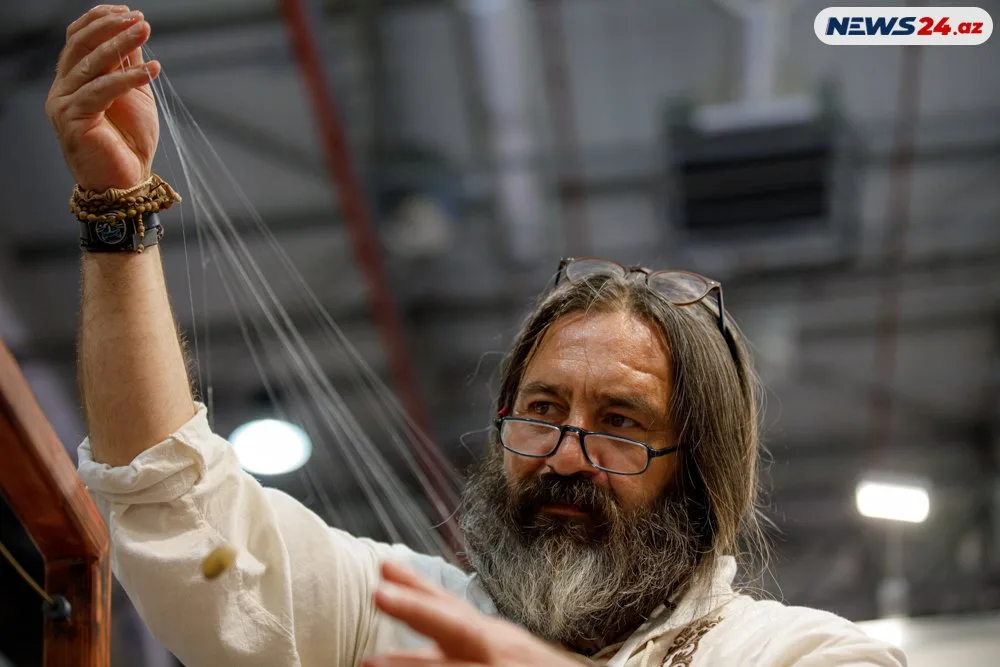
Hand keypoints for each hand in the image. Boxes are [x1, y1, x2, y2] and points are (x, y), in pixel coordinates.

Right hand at [45, 4, 160, 190]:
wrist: (126, 181)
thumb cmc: (130, 143)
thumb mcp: (135, 96)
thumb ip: (129, 66)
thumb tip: (133, 32)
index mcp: (74, 80)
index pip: (78, 39)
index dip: (99, 20)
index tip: (129, 11)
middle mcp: (63, 88)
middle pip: (80, 45)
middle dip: (110, 27)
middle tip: (138, 18)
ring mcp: (63, 103)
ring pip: (90, 63)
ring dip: (121, 44)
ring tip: (144, 31)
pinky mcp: (72, 118)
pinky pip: (101, 90)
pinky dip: (128, 77)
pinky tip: (151, 69)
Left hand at [364, 561, 582, 666]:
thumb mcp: (509, 655)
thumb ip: (473, 645)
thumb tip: (432, 644)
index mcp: (494, 639)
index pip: (451, 607)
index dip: (417, 586)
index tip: (385, 567)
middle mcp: (500, 651)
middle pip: (456, 625)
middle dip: (416, 608)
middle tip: (377, 591)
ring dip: (413, 666)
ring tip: (368, 664)